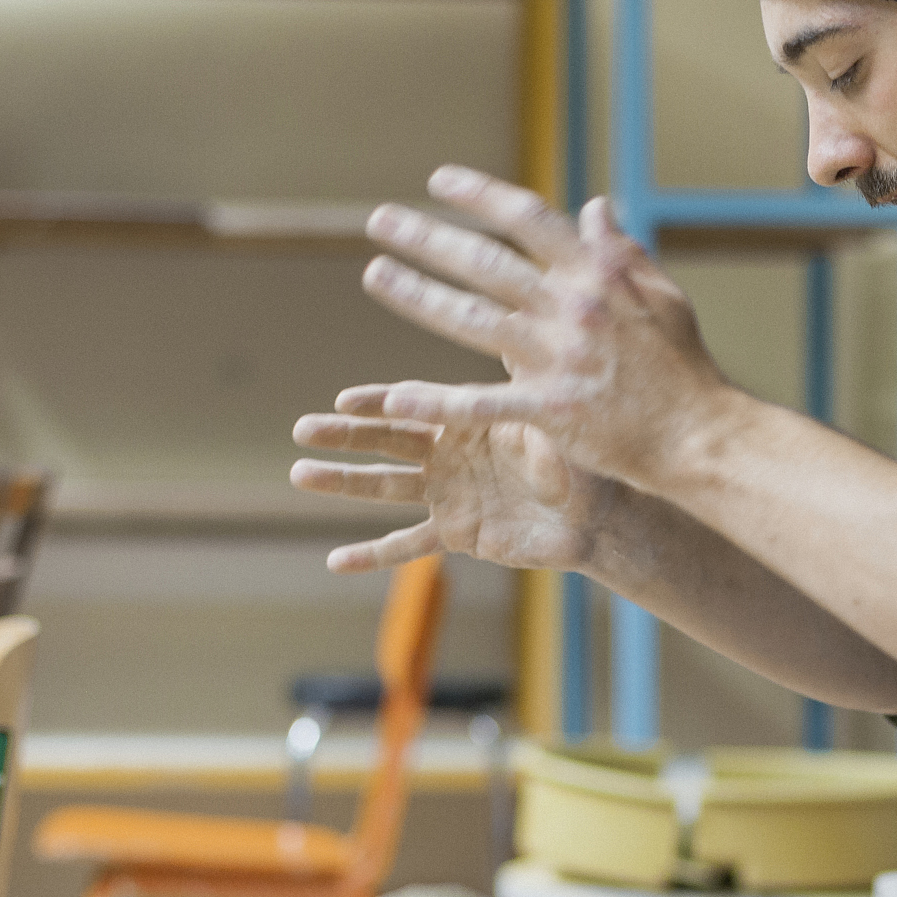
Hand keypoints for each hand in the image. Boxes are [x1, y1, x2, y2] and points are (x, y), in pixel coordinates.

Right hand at [289, 398, 617, 574]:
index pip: (413, 406)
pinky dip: (373, 555)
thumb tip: (519, 334)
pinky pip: (408, 545)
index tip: (345, 401)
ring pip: (385, 486)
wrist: (596, 518)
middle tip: (302, 428)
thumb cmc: (580, 461)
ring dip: (343, 481)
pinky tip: (335, 562)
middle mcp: (449, 452)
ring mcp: (448, 493)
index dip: (380, 404)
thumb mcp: (553, 421)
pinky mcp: (456, 533)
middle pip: (387, 440)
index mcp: (466, 419)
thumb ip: (525, 391)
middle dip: (345, 435)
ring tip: (300, 474)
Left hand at [340, 166, 736, 491]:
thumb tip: (596, 206)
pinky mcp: (552, 410)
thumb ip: (622, 251)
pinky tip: (394, 397)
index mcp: (598, 275)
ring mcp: (560, 359)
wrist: (701, 436)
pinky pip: (482, 404)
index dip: (480, 196)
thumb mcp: (663, 296)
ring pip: (473, 320)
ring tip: (376, 275)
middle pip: (486, 263)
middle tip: (380, 221)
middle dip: (428, 238)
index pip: (528, 219)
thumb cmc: (684, 368)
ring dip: (418, 296)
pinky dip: (438, 400)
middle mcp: (573, 308)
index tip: (439, 182)